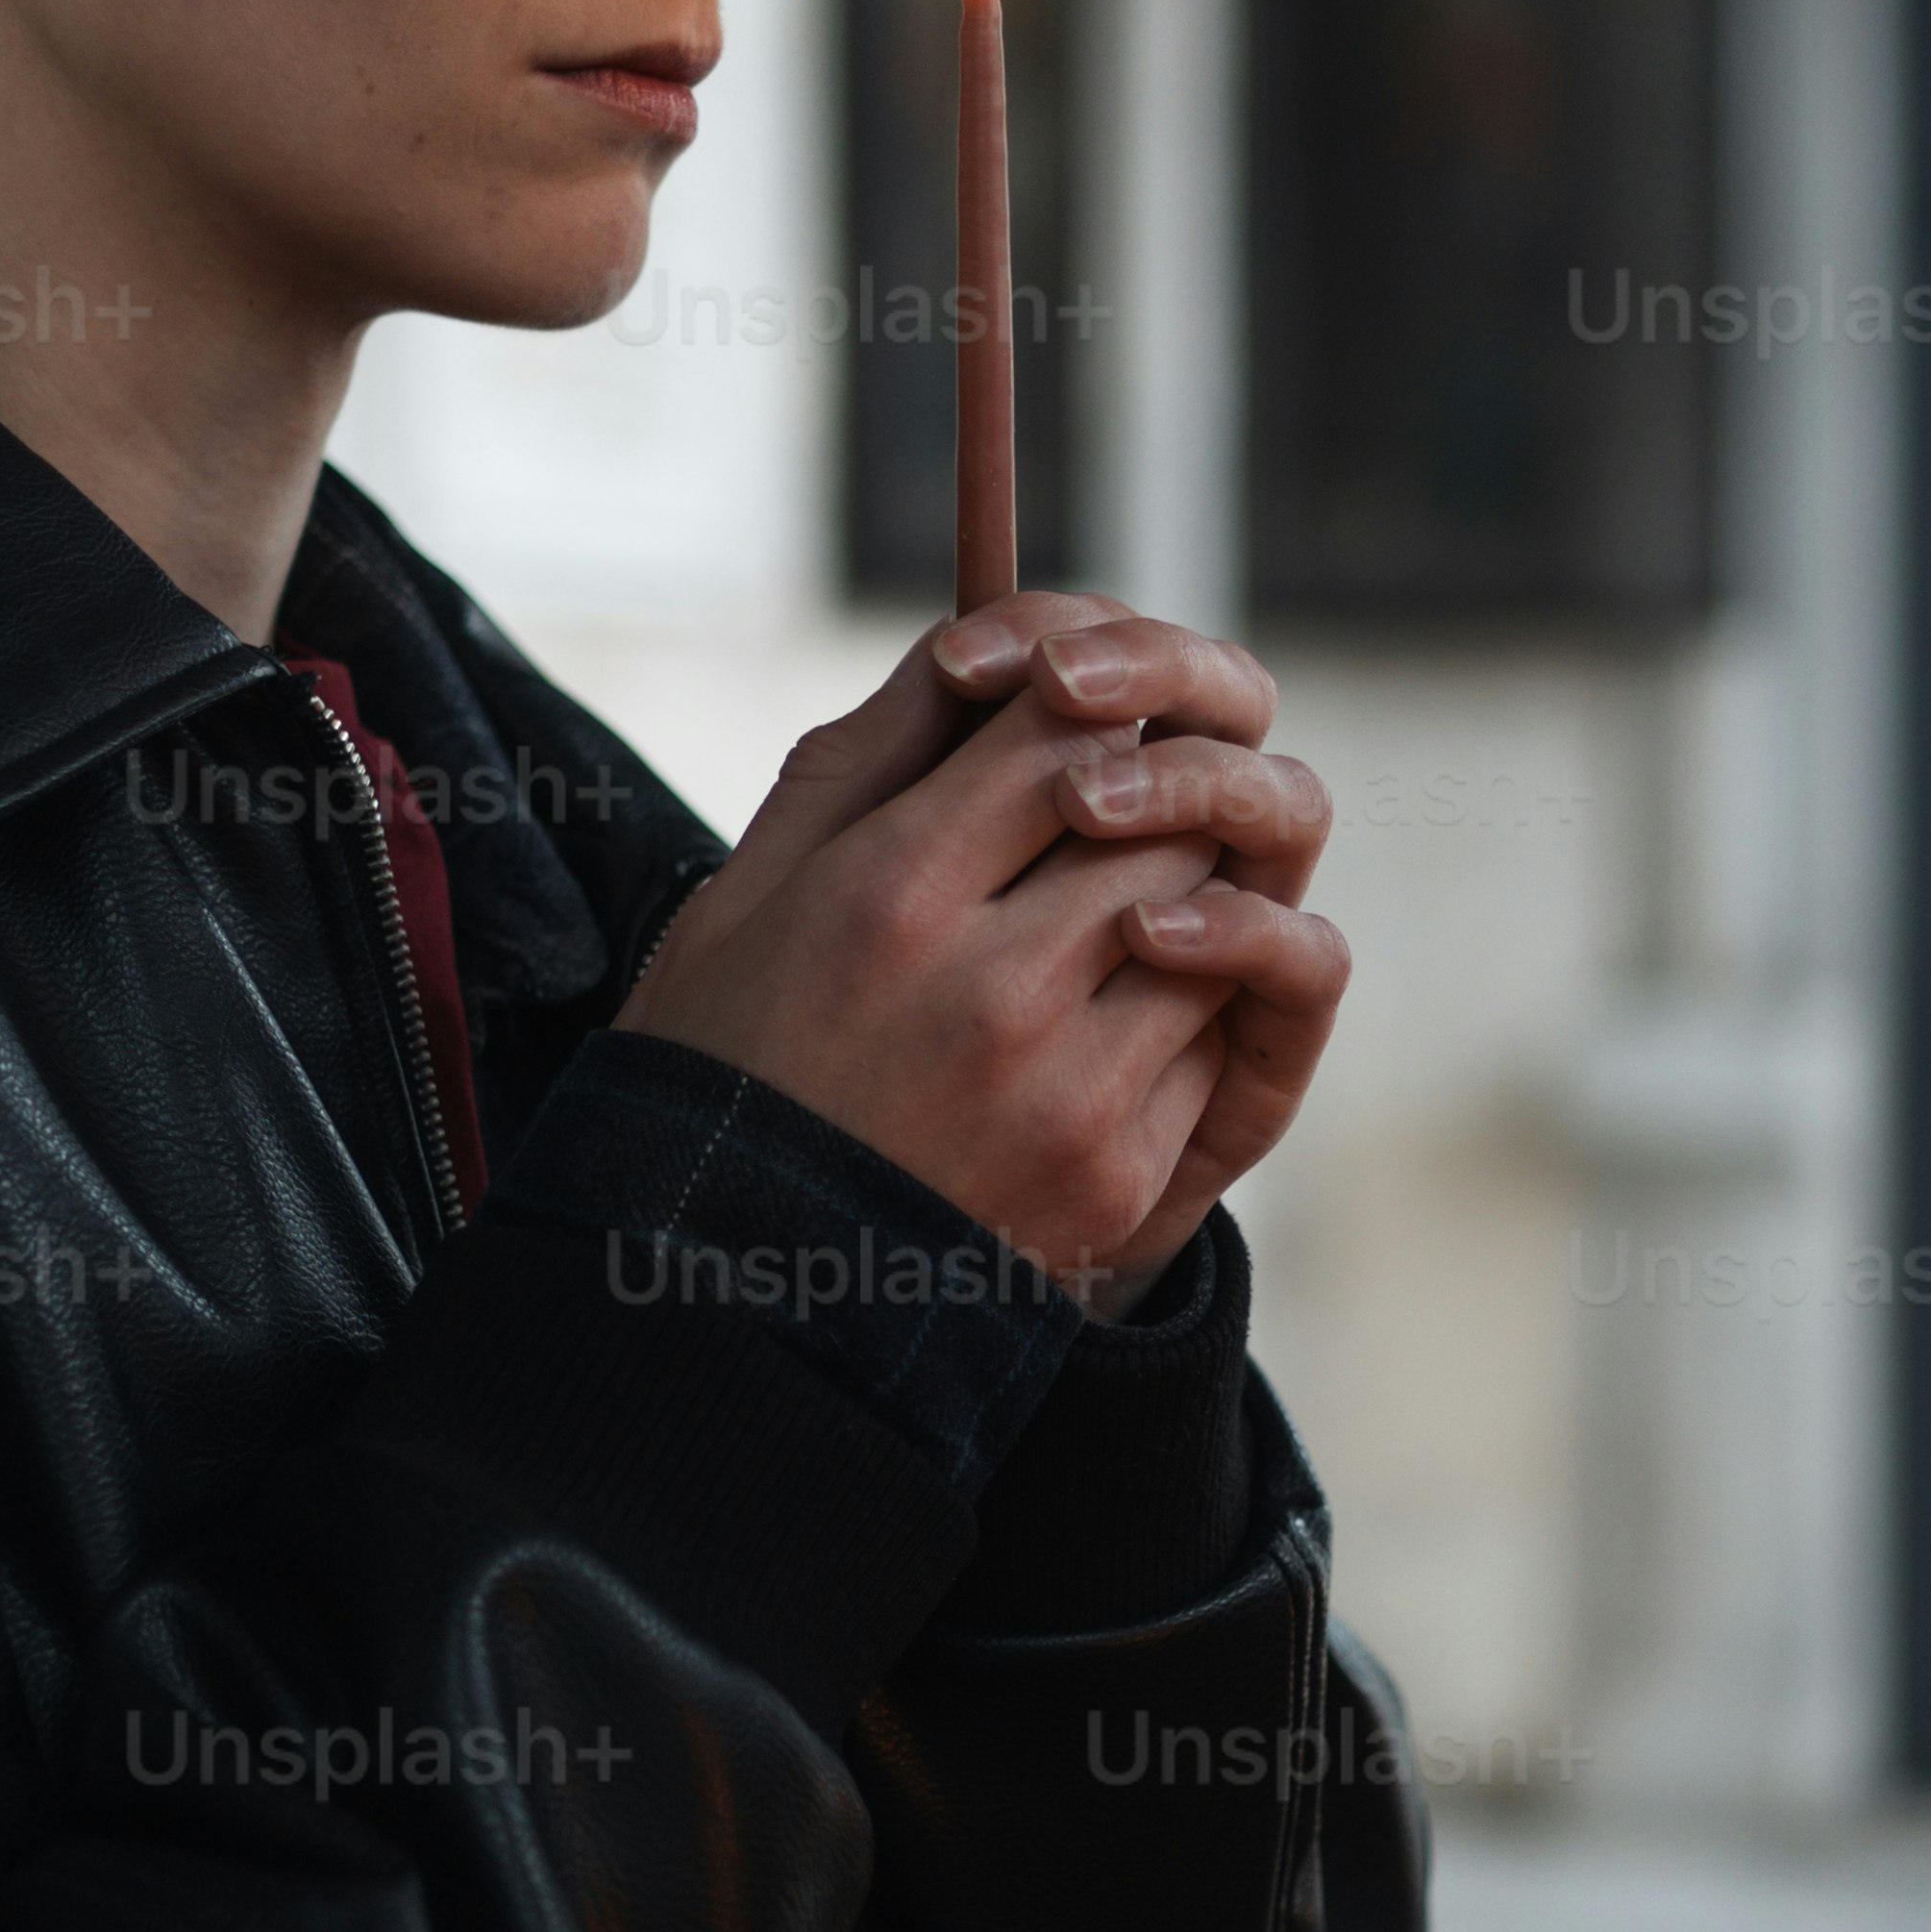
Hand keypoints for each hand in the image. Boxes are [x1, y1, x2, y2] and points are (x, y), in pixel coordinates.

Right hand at [621, 587, 1348, 1304]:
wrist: (733, 1288)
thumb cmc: (726, 1058)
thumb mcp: (750, 886)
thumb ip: (872, 754)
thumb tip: (986, 643)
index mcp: (888, 893)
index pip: (1057, 726)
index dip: (1077, 698)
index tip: (1062, 712)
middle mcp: (990, 985)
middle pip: (1153, 815)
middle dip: (1139, 794)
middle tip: (1102, 805)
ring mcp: (1066, 1086)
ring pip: (1201, 919)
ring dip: (1171, 894)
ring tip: (1100, 907)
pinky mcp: (1114, 1170)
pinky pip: (1204, 1037)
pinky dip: (1172, 1006)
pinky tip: (1098, 1018)